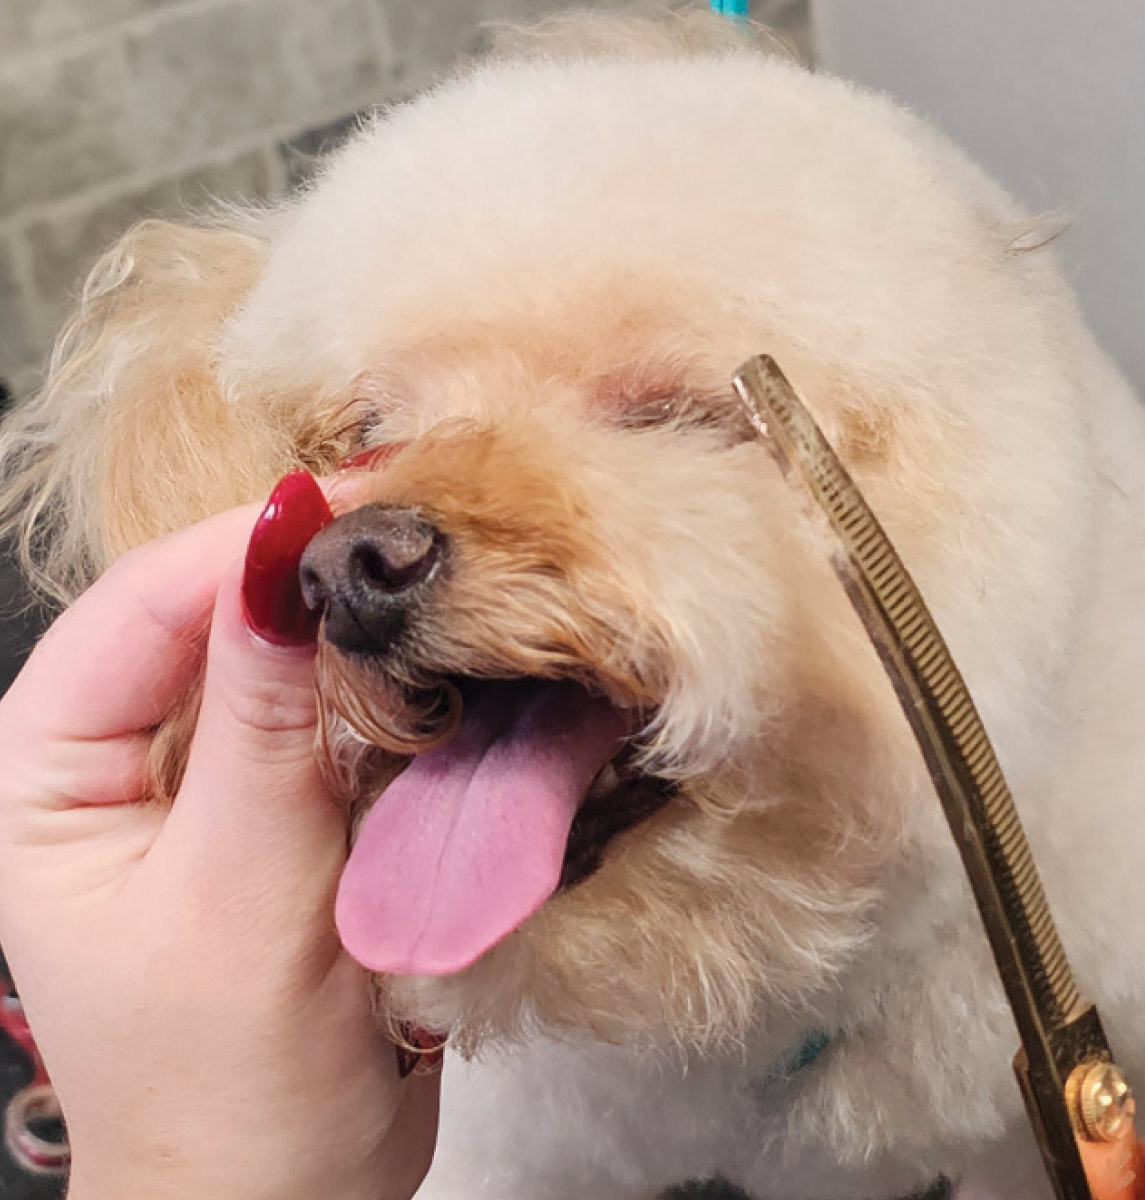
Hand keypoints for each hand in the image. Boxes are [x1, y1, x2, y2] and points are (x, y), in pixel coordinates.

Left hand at [0, 484, 438, 1199]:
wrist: (286, 1199)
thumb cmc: (228, 1081)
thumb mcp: (241, 893)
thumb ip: (264, 725)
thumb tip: (282, 558)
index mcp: (46, 771)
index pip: (141, 608)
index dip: (243, 548)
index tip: (356, 509)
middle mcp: (119, 758)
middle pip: (209, 619)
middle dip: (308, 580)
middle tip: (418, 529)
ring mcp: (205, 780)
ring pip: (278, 662)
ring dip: (354, 628)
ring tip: (438, 579)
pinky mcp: (279, 807)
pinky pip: (328, 718)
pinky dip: (382, 690)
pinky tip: (440, 663)